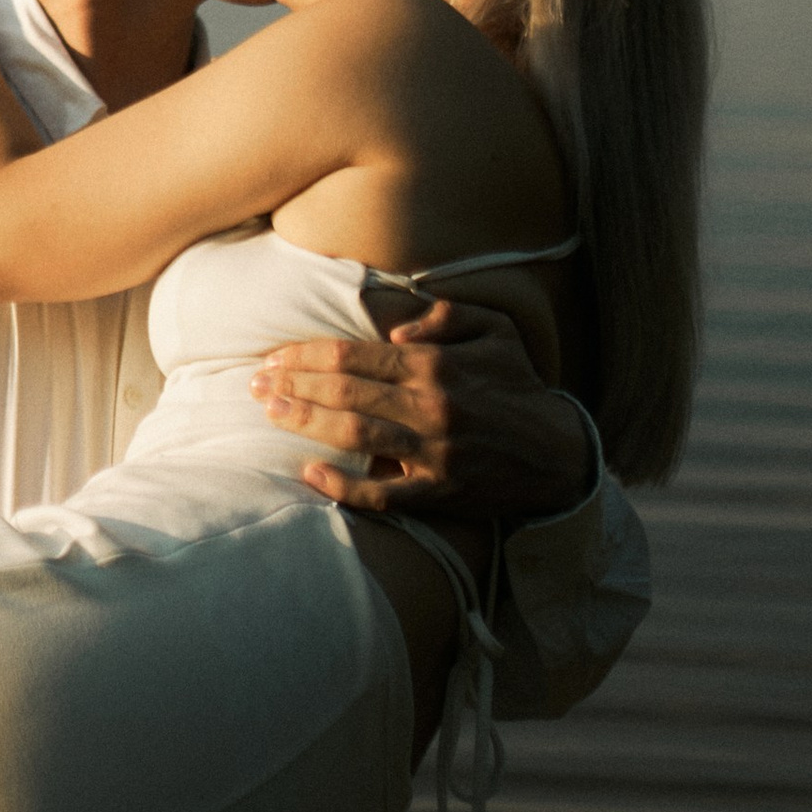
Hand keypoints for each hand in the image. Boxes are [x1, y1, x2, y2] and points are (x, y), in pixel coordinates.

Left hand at [251, 297, 594, 519]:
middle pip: (344, 392)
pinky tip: (309, 474)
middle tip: (253, 383)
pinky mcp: (438, 494)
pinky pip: (381, 495)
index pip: (353, 355)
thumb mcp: (494, 330)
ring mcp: (432, 454)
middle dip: (292, 385)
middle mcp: (430, 407)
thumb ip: (444, 316)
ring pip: (353, 436)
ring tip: (268, 413)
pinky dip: (342, 486)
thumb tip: (393, 327)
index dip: (305, 354)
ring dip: (304, 423)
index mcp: (436, 364)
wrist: (559, 454)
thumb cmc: (517, 384)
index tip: (273, 356)